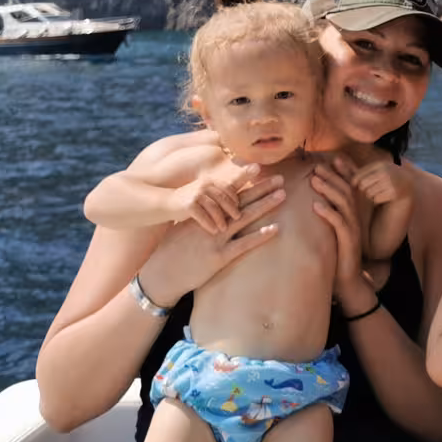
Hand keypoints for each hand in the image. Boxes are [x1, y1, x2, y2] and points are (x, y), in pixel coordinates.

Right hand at [138, 175, 286, 306]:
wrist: (159, 274)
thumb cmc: (170, 251)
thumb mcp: (183, 226)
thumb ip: (198, 215)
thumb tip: (208, 206)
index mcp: (202, 211)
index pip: (227, 192)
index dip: (243, 179)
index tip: (258, 167)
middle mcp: (211, 221)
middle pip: (241, 199)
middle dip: (261, 187)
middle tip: (280, 178)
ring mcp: (215, 238)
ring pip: (245, 216)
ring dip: (265, 205)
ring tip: (282, 194)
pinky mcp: (218, 257)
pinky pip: (243, 244)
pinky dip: (260, 235)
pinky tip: (275, 228)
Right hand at [175, 163, 258, 235]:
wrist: (165, 203)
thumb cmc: (190, 202)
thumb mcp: (206, 196)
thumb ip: (220, 196)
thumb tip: (240, 203)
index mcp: (211, 182)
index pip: (229, 190)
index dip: (236, 200)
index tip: (241, 210)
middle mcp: (205, 185)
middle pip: (224, 197)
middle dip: (232, 209)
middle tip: (239, 219)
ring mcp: (196, 194)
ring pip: (214, 207)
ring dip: (220, 219)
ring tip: (225, 229)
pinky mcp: (188, 204)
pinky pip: (202, 215)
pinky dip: (209, 223)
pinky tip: (213, 231)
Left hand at [309, 168, 375, 308]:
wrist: (350, 282)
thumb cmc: (337, 258)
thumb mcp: (332, 234)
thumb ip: (328, 217)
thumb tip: (313, 201)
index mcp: (351, 214)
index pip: (348, 187)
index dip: (341, 173)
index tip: (328, 160)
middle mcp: (354, 219)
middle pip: (346, 190)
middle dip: (332, 176)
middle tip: (317, 165)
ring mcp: (353, 229)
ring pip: (343, 203)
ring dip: (329, 190)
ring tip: (315, 179)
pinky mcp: (349, 241)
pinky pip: (339, 223)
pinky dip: (328, 213)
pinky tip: (316, 205)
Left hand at [347, 157, 411, 208]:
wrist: (407, 185)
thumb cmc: (382, 178)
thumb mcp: (370, 171)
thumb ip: (352, 168)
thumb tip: (335, 159)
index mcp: (379, 164)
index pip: (357, 177)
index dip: (355, 184)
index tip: (358, 188)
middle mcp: (385, 171)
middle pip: (362, 185)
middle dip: (363, 190)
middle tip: (369, 191)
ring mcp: (391, 182)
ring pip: (369, 193)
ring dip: (370, 196)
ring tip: (377, 193)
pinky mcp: (394, 192)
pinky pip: (376, 199)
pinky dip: (377, 200)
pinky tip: (382, 198)